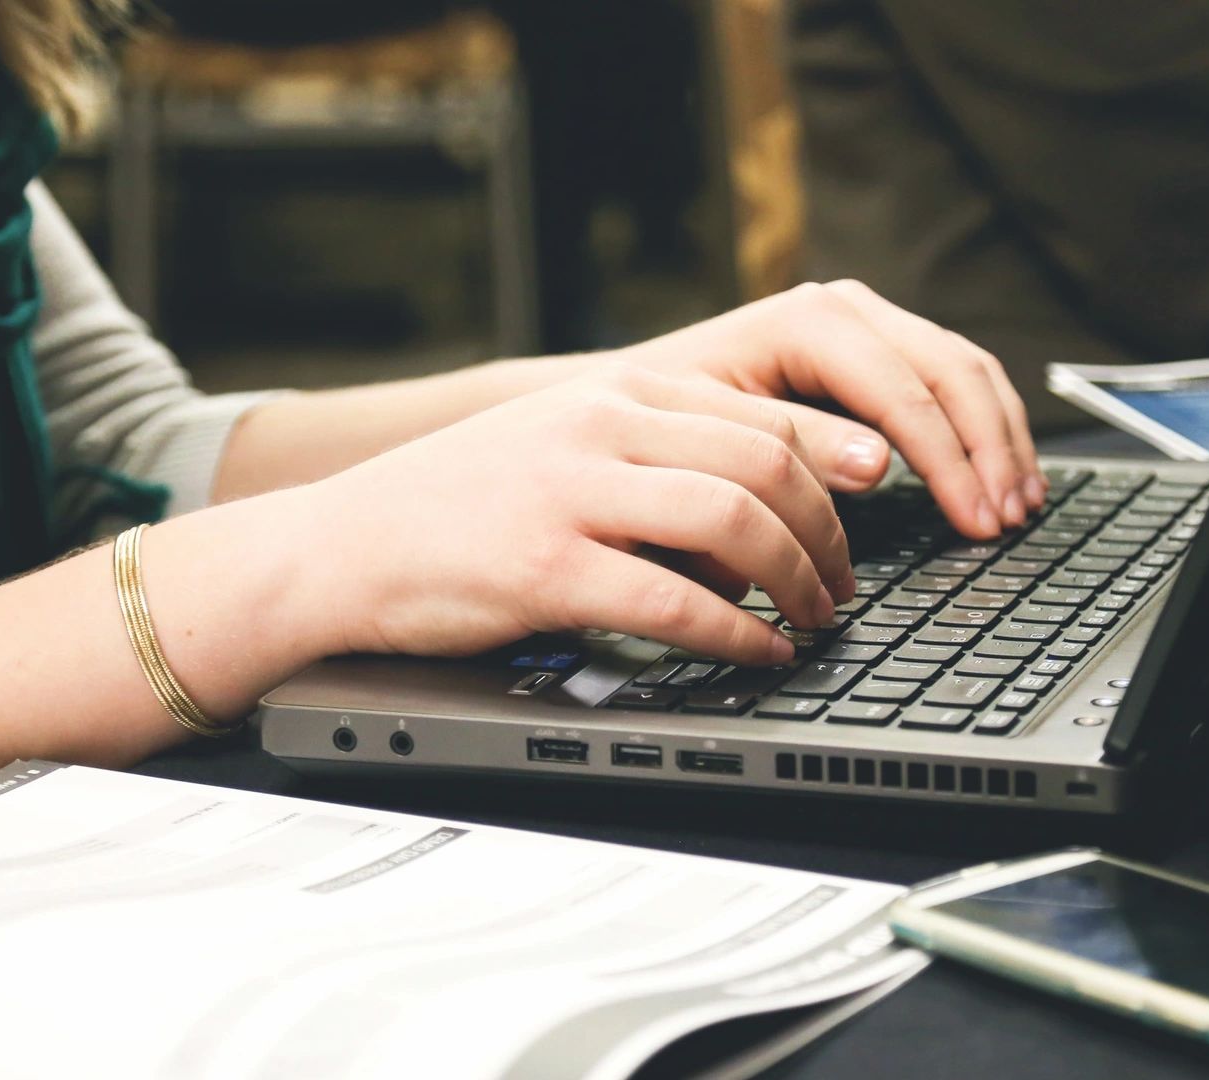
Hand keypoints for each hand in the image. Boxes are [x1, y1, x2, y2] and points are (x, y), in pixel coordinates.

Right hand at [300, 363, 855, 664]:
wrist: (338, 546)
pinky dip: (736, 632)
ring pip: (734, 519)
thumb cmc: (456, 510)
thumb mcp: (560, 447)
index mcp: (613, 393)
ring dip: (796, 579)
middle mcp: (599, 426)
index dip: (833, 468)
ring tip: (814, 620)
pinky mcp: (545, 567)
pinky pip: (674, 600)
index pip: (760, 415)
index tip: (870, 509)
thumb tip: (761, 514)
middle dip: (828, 533)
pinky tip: (758, 652)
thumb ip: (651, 459)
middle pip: (765, 463)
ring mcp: (571, 493)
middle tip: (844, 586)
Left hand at [612, 280, 1043, 538]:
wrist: (625, 399)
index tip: (976, 520)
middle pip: (952, 371)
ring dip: (1001, 440)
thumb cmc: (660, 423)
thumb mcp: (717, 437)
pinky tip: (1001, 475)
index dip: (950, 462)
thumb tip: (879, 465)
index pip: (905, 391)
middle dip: (989, 451)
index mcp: (808, 322)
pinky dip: (985, 428)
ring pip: (966, 371)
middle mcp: (846, 310)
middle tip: (1007, 521)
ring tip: (1020, 505)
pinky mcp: (876, 350)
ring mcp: (867, 324)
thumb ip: (797, 447)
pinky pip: (953, 380)